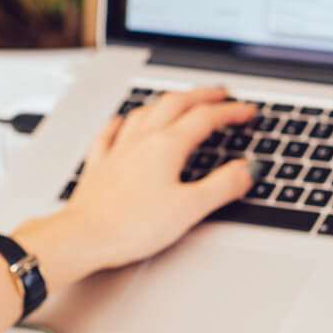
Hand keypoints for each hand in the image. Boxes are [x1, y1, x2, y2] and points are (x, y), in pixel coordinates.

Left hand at [59, 86, 256, 273]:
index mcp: (167, 147)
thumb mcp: (190, 208)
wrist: (85, 237)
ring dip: (167, 102)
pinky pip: (110, 133)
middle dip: (202, 95)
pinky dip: (122, 122)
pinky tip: (122, 121)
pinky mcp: (100, 166)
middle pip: (176, 104)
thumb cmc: (133, 226)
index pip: (206, 118)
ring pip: (145, 112)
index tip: (247, 112)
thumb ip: (223, 186)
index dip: (231, 112)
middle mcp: (142, 141)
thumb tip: (247, 170)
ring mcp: (118, 150)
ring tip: (179, 100)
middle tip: (221, 94)